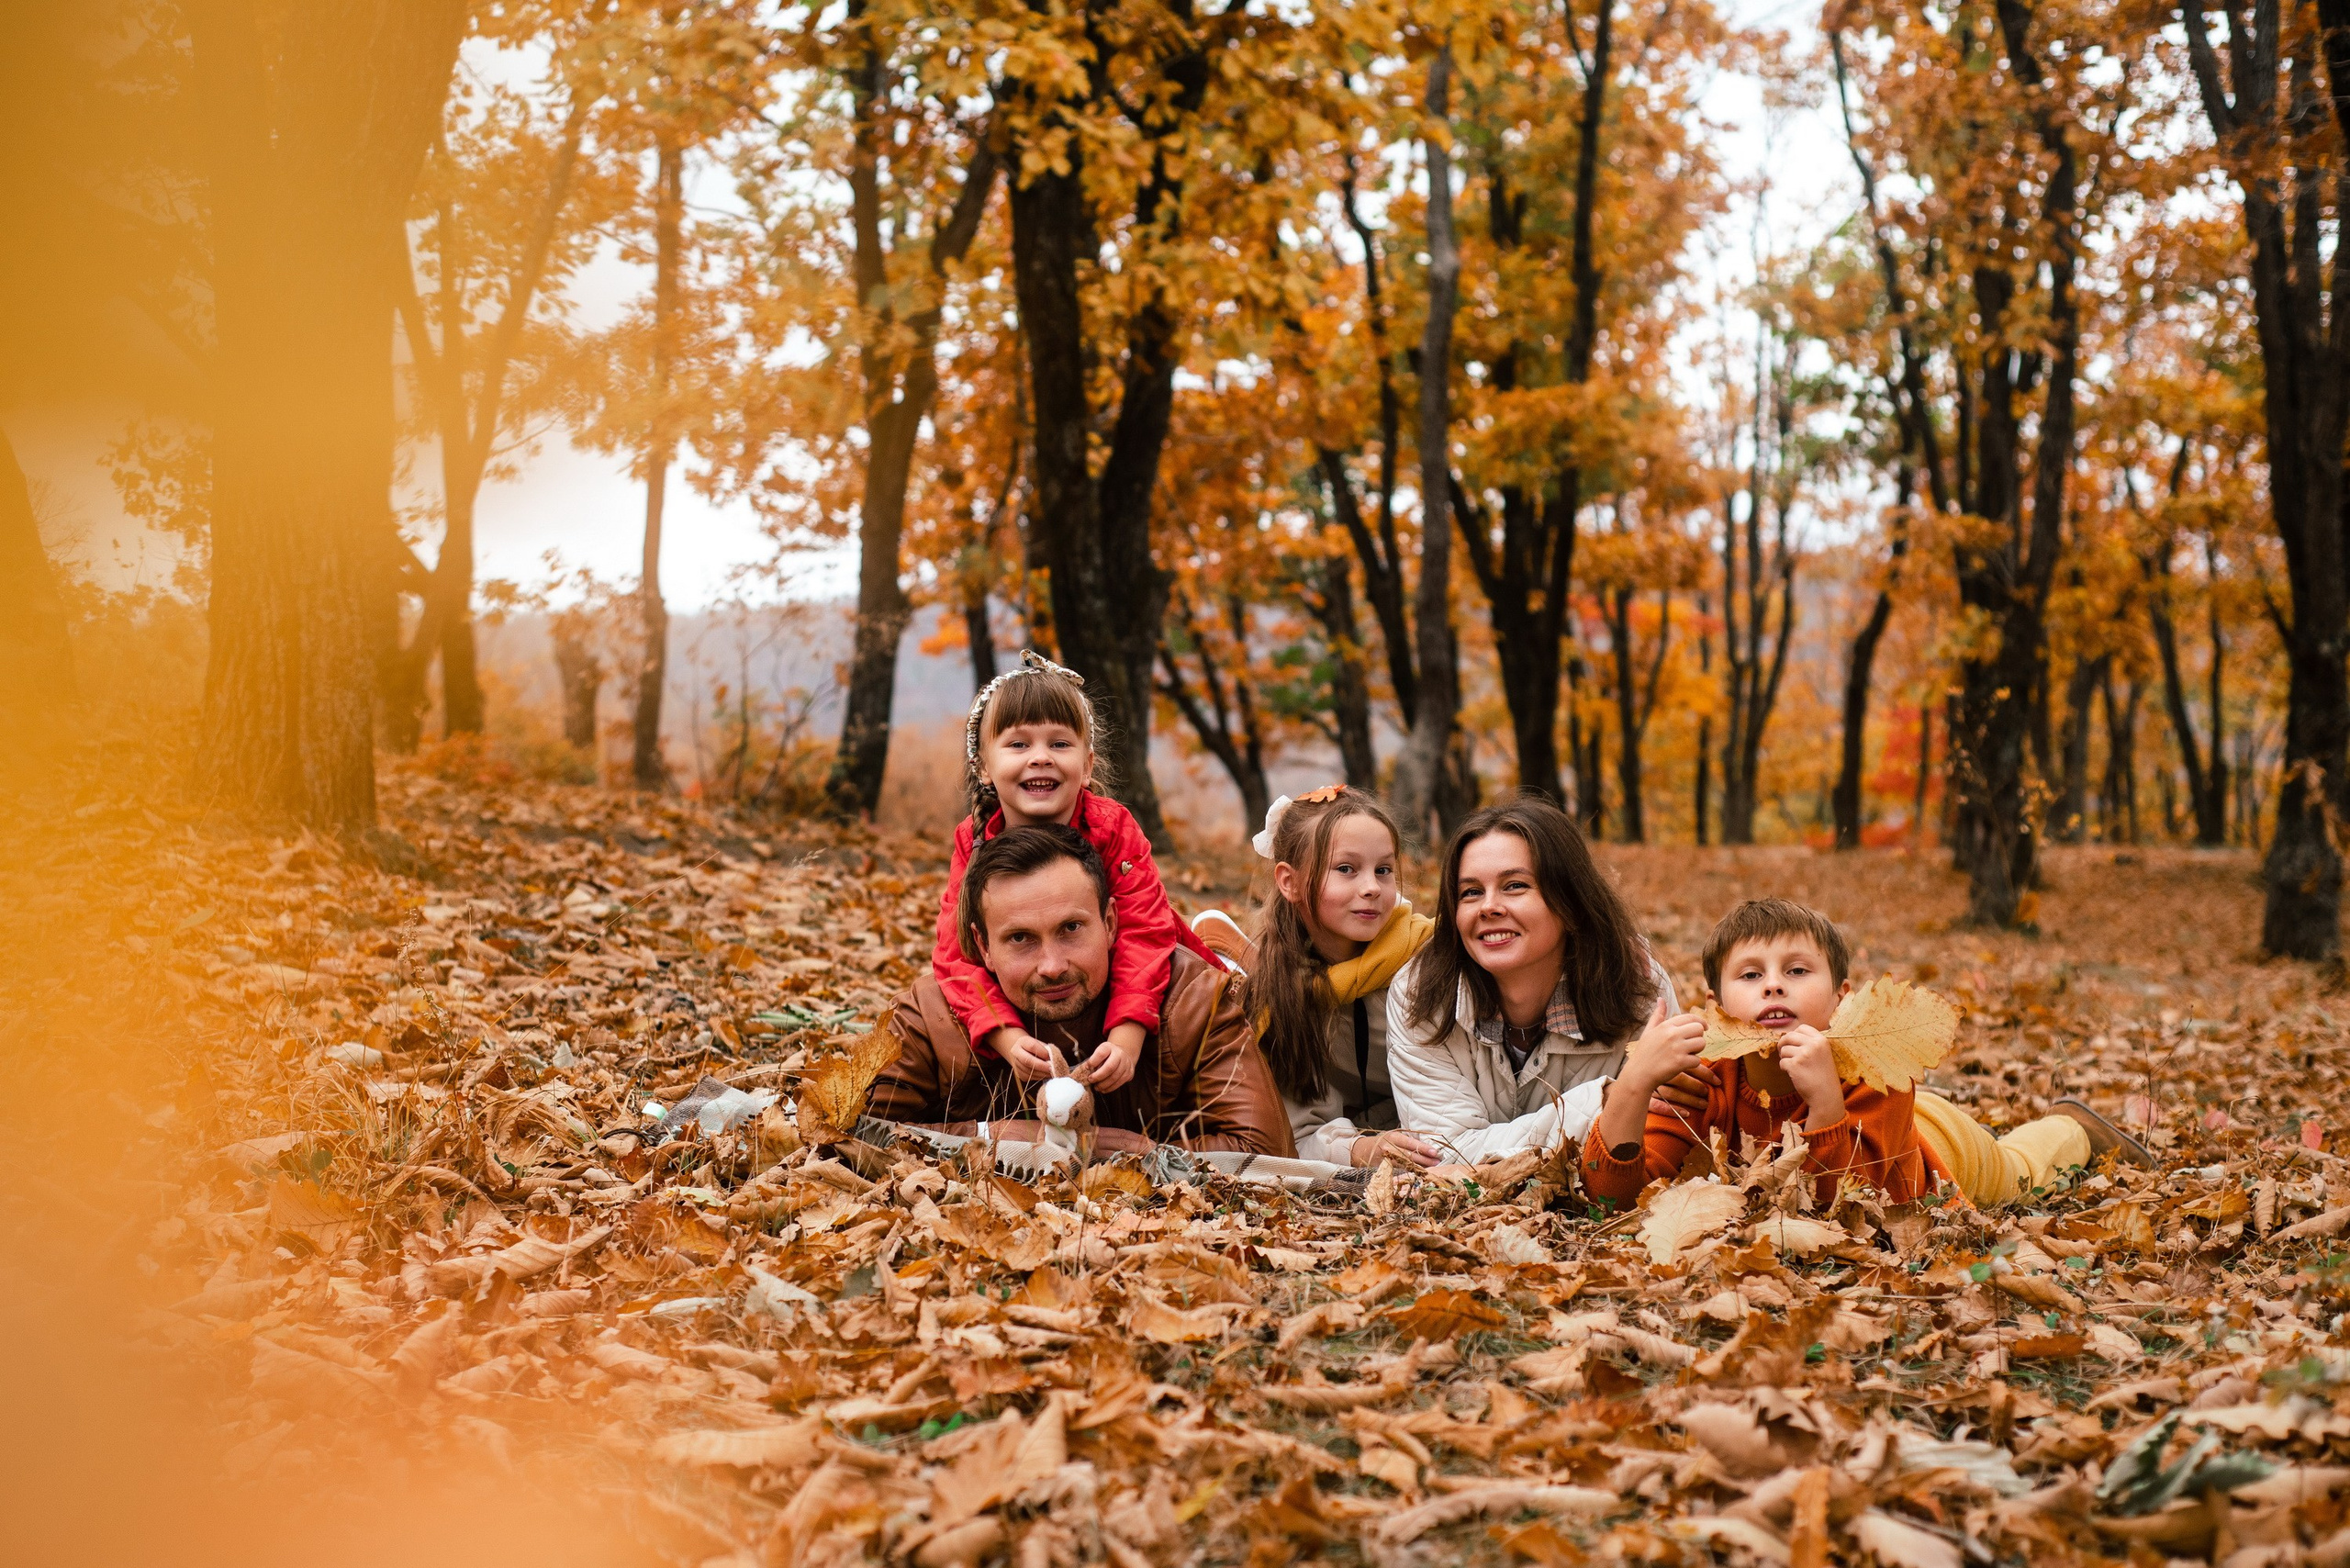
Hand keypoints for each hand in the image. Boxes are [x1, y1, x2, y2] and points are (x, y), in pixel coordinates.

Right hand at [986, 1027, 1059, 1082]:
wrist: (1018, 1050)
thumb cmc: (1033, 1046)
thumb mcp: (1039, 1043)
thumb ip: (1046, 1050)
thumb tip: (1054, 1059)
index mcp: (1022, 1042)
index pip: (1032, 1046)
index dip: (1043, 1052)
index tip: (1052, 1057)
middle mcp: (1016, 1052)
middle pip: (1028, 1060)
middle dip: (1042, 1066)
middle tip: (1053, 1068)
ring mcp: (1016, 1064)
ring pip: (1029, 1071)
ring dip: (1043, 1073)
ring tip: (1052, 1073)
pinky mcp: (1019, 1074)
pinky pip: (1030, 1077)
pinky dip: (1040, 1077)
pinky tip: (1046, 1075)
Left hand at [1073, 1022, 1143, 1092]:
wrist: (1123, 1054)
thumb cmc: (1107, 1056)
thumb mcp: (1099, 1053)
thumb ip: (1093, 1061)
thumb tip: (1085, 1071)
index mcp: (1109, 1047)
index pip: (1101, 1053)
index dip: (1093, 1061)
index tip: (1086, 1068)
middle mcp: (1120, 1054)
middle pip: (1110, 1067)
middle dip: (1098, 1076)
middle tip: (1090, 1080)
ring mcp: (1126, 1064)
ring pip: (1115, 1077)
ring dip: (1104, 1084)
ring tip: (1096, 1087)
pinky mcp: (1129, 1073)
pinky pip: (1120, 1083)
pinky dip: (1110, 1088)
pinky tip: (1104, 1089)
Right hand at [1350, 1129, 1442, 1169]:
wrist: (1362, 1150)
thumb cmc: (1383, 1142)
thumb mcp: (1394, 1137)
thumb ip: (1407, 1141)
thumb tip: (1427, 1147)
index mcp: (1394, 1137)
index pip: (1411, 1143)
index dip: (1424, 1148)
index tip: (1435, 1152)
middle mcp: (1390, 1148)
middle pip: (1410, 1155)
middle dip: (1426, 1159)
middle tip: (1438, 1161)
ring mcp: (1387, 1160)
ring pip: (1406, 1165)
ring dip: (1421, 1166)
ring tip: (1433, 1167)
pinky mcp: (1385, 1169)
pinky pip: (1401, 1171)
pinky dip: (1412, 1171)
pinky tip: (1421, 1172)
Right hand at [1595, 998, 1706, 1151]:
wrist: (1639, 1075)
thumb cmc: (1644, 1053)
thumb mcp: (1649, 1031)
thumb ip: (1658, 1015)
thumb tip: (1661, 999)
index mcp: (1665, 1026)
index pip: (1691, 1017)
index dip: (1700, 1022)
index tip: (1703, 1028)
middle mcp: (1672, 1034)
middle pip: (1699, 1029)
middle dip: (1698, 1037)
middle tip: (1691, 1044)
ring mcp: (1677, 1048)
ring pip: (1701, 1044)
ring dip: (1697, 1051)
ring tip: (1687, 1054)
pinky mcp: (1681, 1062)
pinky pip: (1697, 1060)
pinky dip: (1692, 1064)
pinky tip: (1682, 1065)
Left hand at [1774, 1024, 1843, 1126]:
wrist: (1826, 1096)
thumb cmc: (1823, 1076)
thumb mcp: (1823, 1054)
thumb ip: (1810, 1044)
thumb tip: (1788, 1036)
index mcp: (1822, 1040)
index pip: (1802, 1027)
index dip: (1794, 1035)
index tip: (1793, 1043)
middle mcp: (1813, 1045)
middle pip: (1789, 1036)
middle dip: (1783, 1044)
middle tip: (1784, 1052)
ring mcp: (1804, 1054)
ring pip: (1784, 1050)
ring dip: (1785, 1058)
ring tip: (1794, 1067)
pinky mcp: (1795, 1065)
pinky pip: (1782, 1062)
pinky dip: (1784, 1068)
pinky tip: (1793, 1074)